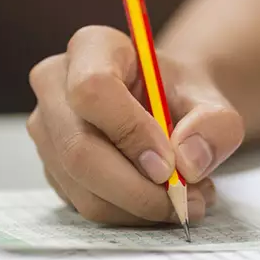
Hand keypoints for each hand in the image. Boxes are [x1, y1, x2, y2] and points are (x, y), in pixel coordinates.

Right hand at [27, 26, 243, 224]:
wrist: (162, 105)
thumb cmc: (178, 95)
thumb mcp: (211, 99)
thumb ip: (213, 125)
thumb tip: (187, 163)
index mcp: (91, 47)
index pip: (93, 90)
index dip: (130, 133)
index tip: (170, 165)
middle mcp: (54, 84)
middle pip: (78, 149)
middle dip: (136, 189)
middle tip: (185, 201)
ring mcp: (46, 128)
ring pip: (82, 187)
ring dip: (139, 206)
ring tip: (185, 198)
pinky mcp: (50, 166)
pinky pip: (84, 204)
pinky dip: (128, 213)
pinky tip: (158, 198)